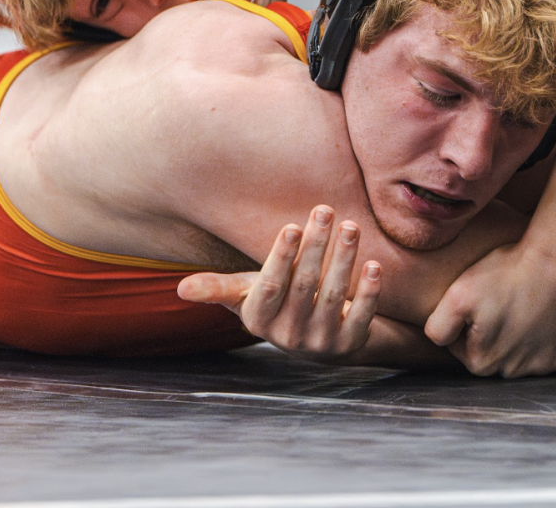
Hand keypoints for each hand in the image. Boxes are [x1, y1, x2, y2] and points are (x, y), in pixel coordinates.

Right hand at [177, 205, 381, 361]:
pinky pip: (361, 317)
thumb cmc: (277, 303)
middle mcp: (288, 334)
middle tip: (325, 210)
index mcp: (259, 318)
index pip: (270, 286)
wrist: (317, 340)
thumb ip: (218, 289)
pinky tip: (374, 265)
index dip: (281, 257)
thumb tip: (181, 289)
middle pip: (304, 286)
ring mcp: (320, 342)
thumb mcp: (247, 295)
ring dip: (343, 260)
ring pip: (334, 297)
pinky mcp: (350, 344)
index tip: (291, 226)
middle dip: (316, 246)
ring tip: (351, 227)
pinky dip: (369, 292)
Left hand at [425, 241, 555, 377]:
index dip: (469, 321)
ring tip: (528, 302)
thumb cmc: (508, 272)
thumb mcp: (458, 294)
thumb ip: (438, 327)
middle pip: (495, 353)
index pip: (463, 346)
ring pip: (525, 354)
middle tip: (505, 298)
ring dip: (524, 335)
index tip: (482, 299)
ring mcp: (545, 367)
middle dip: (495, 331)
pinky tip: (550, 311)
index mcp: (482, 363)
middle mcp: (514, 373)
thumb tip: (439, 342)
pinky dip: (552, 335)